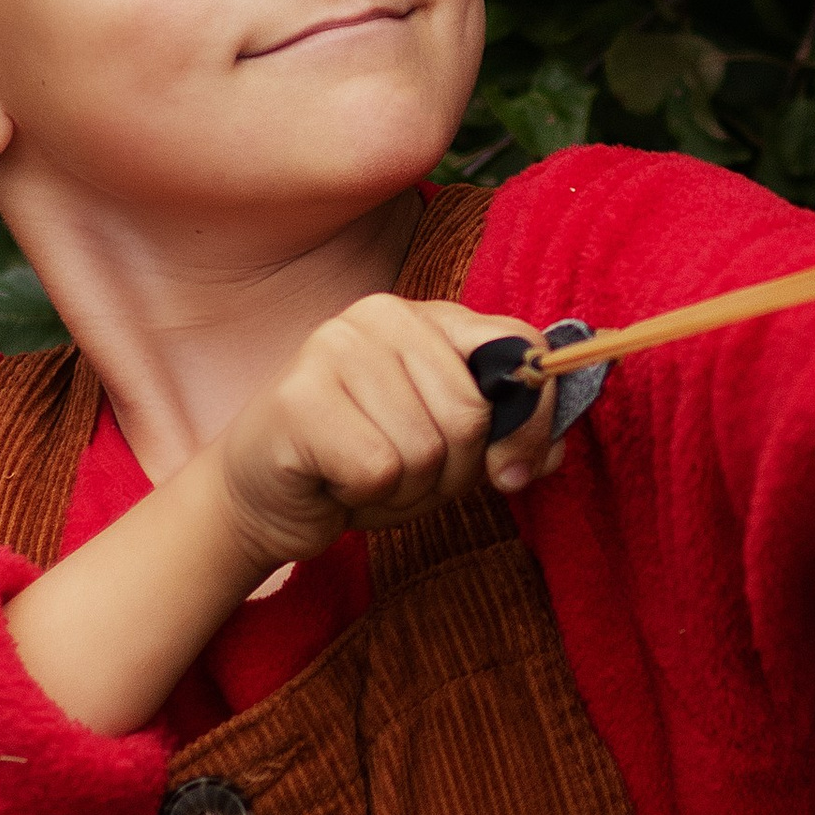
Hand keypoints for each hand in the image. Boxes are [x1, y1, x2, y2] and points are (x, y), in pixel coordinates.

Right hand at [215, 294, 564, 571]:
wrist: (260, 498)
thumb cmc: (360, 465)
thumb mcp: (447, 448)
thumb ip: (504, 438)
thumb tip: (554, 452)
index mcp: (423, 315)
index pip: (517, 349)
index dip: (533, 421)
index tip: (515, 470)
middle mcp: (378, 316)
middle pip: (471, 414)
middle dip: (451, 471)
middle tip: (403, 476)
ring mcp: (332, 349)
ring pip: (427, 448)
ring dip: (406, 490)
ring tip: (365, 478)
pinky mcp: (298, 399)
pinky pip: (381, 470)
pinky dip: (367, 497)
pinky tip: (336, 483)